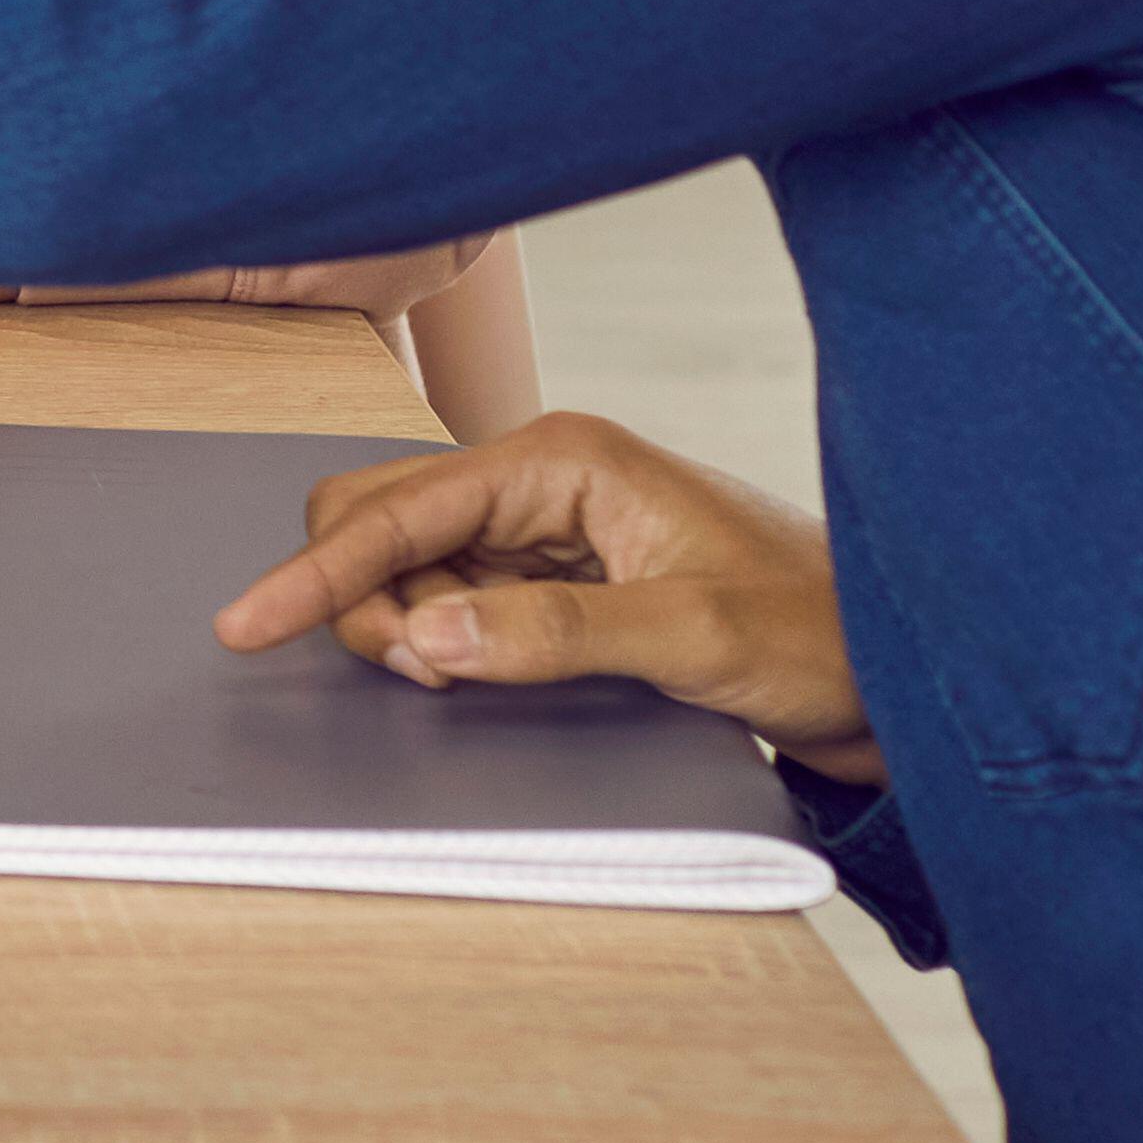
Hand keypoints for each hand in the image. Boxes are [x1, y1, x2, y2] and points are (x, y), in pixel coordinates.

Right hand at [212, 410, 883, 784]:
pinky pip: (457, 601)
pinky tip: (477, 674)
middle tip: (408, 675)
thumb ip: (554, 633)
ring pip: (410, 567)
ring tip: (466, 682)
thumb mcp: (690, 635)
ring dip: (410, 627)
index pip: (399, 507)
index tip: (248, 624)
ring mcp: (548, 531)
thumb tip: (430, 637)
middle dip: (362, 597)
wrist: (894, 677)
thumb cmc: (819, 633)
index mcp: (565, 460)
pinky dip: (445, 642)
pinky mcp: (559, 582)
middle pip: (381, 520)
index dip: (318, 570)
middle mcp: (543, 481)